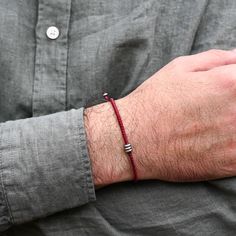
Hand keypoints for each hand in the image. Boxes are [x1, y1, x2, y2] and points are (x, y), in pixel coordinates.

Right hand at [85, 49, 235, 186]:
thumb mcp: (180, 68)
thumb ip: (218, 59)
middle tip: (216, 107)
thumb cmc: (154, 101)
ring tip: (214, 120)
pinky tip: (220, 138)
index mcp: (230, 83)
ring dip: (233, 121)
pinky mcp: (230, 164)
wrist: (134, 138)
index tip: (228, 89)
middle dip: (233, 102)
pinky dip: (234, 143)